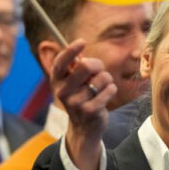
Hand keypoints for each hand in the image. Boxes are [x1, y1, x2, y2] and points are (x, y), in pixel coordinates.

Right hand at [50, 39, 116, 169]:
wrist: (84, 127)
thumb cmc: (81, 96)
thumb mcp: (73, 82)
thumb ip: (76, 67)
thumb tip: (82, 53)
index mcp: (57, 81)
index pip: (60, 62)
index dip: (71, 50)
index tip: (82, 42)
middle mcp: (63, 91)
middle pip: (86, 65)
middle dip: (98, 65)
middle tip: (99, 71)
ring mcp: (75, 102)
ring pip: (102, 77)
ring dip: (107, 80)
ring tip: (101, 88)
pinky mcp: (89, 111)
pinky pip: (109, 90)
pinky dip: (111, 90)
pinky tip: (105, 96)